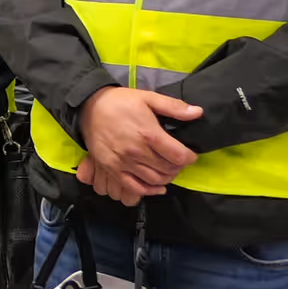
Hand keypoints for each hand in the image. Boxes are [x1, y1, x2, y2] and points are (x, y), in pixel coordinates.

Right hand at [77, 86, 202, 202]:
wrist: (89, 107)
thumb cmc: (120, 102)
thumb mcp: (148, 97)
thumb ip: (174, 107)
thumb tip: (198, 113)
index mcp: (149, 134)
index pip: (179, 156)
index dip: (190, 157)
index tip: (190, 154)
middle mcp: (137, 152)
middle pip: (168, 170)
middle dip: (179, 167)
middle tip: (178, 160)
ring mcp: (123, 163)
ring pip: (154, 180)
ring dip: (166, 178)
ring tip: (167, 169)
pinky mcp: (112, 169)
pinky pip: (134, 187)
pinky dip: (149, 190)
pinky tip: (156, 186)